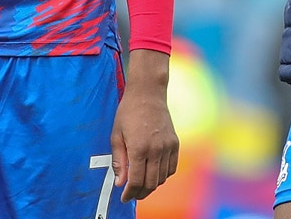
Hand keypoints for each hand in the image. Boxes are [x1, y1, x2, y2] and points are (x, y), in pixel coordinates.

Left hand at [110, 49, 179, 201]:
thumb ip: (118, 161)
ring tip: (142, 185)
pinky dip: (163, 175)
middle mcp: (156, 149)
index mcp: (139, 148)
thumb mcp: (116, 136)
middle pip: (151, 183)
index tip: (124, 197)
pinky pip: (172, 167)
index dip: (129, 193)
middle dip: (140, 193)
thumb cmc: (129, 112)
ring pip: (162, 177)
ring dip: (152, 185)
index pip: (136, 181)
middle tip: (132, 194)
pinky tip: (154, 174)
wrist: (148, 94)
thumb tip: (120, 182)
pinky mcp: (175, 143)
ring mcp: (168, 146)